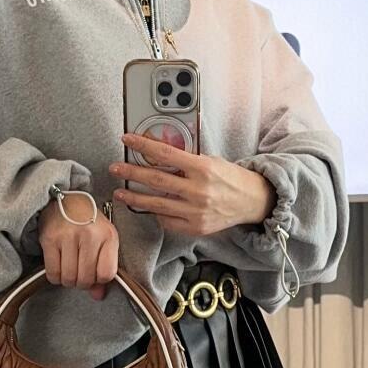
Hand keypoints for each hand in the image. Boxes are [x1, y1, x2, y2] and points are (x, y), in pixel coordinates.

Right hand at [37, 193, 118, 299]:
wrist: (68, 200)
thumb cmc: (89, 223)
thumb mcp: (104, 241)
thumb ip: (103, 268)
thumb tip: (97, 295)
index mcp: (108, 236)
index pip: (106, 273)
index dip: (99, 280)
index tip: (94, 274)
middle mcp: (89, 235)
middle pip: (85, 278)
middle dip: (82, 282)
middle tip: (79, 273)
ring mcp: (68, 236)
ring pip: (68, 278)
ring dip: (68, 280)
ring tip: (70, 269)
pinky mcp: (49, 239)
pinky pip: (53, 273)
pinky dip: (55, 277)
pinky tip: (59, 267)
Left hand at [109, 135, 275, 236]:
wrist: (252, 201)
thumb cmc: (231, 178)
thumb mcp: (211, 161)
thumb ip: (186, 161)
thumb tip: (157, 155)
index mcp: (202, 168)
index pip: (164, 153)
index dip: (142, 145)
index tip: (127, 140)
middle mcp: (198, 190)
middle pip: (155, 179)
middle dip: (131, 173)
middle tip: (115, 169)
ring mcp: (195, 212)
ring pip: (156, 204)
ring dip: (134, 198)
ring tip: (120, 193)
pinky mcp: (195, 227)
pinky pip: (167, 222)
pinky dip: (156, 214)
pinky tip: (149, 208)